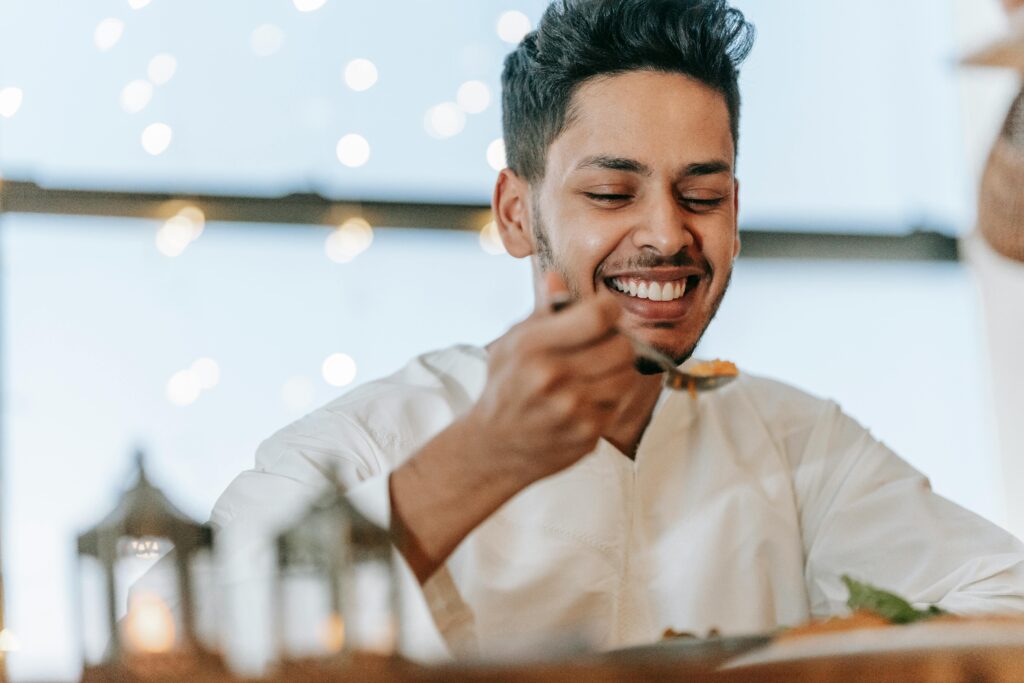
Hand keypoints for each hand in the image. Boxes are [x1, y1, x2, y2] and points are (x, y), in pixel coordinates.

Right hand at [464, 272, 637, 483]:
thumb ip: (540, 313)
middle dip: (616, 342)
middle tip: (602, 346)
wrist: (494, 447)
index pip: (597, 316)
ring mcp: (571, 408)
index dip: (609, 309)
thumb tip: (556, 277)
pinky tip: (587, 400)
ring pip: (626, 376)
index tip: (605, 312)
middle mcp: (551, 376)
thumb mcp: (511, 344)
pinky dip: (608, 400)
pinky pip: (618, 404)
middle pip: (621, 346)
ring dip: (616, 372)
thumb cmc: (506, 387)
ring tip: (595, 373)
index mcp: (531, 346)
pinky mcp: (586, 433)